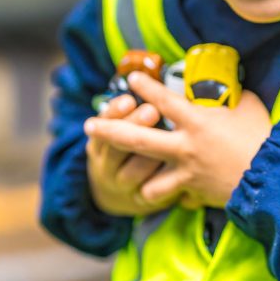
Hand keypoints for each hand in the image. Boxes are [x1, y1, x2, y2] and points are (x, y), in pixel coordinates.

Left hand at [84, 73, 271, 208]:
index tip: (132, 77)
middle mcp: (185, 146)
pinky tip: (173, 194)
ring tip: (134, 177)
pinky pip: (173, 197)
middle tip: (89, 126)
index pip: (163, 99)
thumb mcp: (248, 106)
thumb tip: (228, 89)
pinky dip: (172, 196)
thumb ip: (232, 98)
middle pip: (136, 139)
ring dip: (140, 179)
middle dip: (109, 130)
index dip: (145, 86)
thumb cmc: (262, 136)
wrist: (272, 175)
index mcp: (198, 121)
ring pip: (146, 180)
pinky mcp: (194, 191)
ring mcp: (186, 172)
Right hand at [86, 93, 168, 215]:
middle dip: (134, 125)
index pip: (104, 122)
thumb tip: (143, 81)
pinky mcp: (140, 199)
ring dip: (150, 156)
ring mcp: (121, 183)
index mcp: (99, 140)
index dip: (115, 111)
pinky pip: (151, 191)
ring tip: (171, 143)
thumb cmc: (128, 147)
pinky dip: (164, 183)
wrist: (120, 191)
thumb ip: (130, 110)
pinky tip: (180, 172)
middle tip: (151, 110)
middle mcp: (105, 163)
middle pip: (117, 145)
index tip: (129, 98)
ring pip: (132, 171)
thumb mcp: (119, 127)